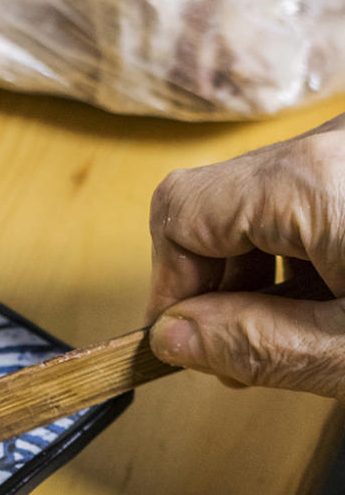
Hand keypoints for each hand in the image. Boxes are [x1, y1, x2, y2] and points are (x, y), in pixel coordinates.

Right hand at [147, 115, 344, 398]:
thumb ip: (255, 344)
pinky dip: (308, 250)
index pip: (181, 212)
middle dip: (216, 282)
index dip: (166, 285)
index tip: (180, 342)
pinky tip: (336, 299)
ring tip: (298, 333)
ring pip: (267, 200)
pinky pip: (314, 194)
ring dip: (261, 271)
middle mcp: (333, 142)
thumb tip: (174, 337)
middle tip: (239, 352)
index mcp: (313, 181)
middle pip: (221, 202)